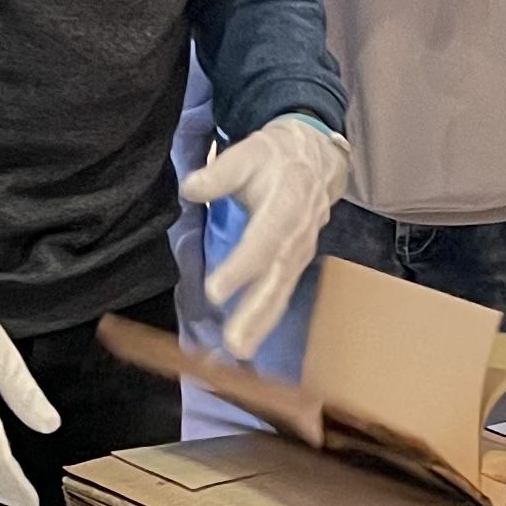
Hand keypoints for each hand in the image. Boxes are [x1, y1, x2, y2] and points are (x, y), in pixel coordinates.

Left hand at [180, 115, 349, 357]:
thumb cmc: (274, 158)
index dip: (241, 268)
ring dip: (260, 325)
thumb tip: (189, 188)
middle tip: (233, 342)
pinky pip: (281, 296)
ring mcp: (299, 255)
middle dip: (254, 312)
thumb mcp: (247, 154)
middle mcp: (297, 237)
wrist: (316, 160)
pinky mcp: (294, 266)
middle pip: (275, 278)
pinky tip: (248, 342)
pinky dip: (266, 321)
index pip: (263, 241)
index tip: (214, 291)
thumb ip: (218, 173)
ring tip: (238, 351)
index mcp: (286, 206)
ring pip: (279, 294)